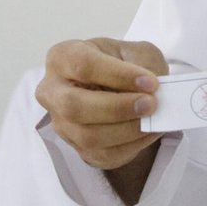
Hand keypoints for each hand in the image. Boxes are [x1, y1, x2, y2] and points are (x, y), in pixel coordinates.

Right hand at [35, 38, 167, 171]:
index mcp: (62, 57)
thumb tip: (150, 89)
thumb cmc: (124, 64)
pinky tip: (149, 131)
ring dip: (127, 129)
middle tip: (150, 103)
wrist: (124, 89)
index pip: (82, 65)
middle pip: (73, 106)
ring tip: (153, 117)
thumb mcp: (136, 51)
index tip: (150, 82)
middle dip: (117, 107)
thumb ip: (142, 64)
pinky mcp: (78, 148)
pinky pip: (103, 154)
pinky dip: (132, 144)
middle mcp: (53, 91)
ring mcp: (62, 123)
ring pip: (87, 136)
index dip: (118, 75)